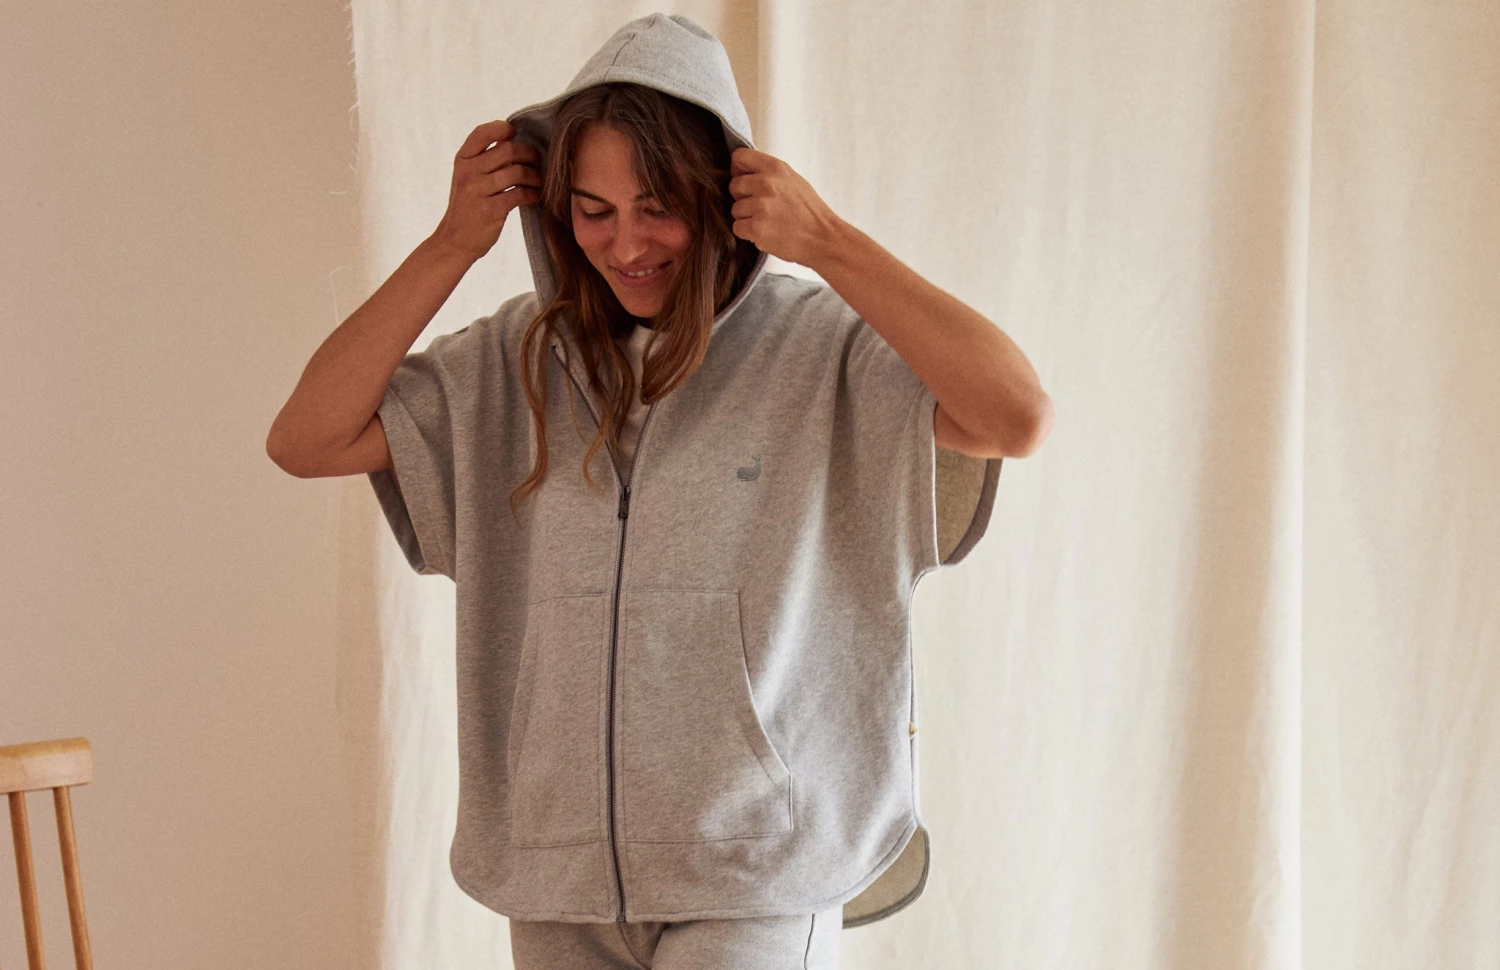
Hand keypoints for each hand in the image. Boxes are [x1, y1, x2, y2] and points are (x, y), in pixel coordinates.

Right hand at [431, 120, 542, 261]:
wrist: (455, 240)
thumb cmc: (468, 206)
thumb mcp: (467, 177)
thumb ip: (485, 159)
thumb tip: (516, 141)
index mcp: (462, 160)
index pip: (482, 133)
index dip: (502, 128)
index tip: (515, 134)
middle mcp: (468, 172)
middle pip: (507, 150)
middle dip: (529, 154)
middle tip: (537, 161)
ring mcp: (478, 191)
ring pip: (517, 172)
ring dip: (534, 176)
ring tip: (538, 182)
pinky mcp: (490, 209)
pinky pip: (520, 194)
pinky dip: (533, 193)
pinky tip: (535, 196)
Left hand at [728, 147, 843, 267]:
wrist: (824, 239)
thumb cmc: (810, 212)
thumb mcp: (794, 181)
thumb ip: (770, 174)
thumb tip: (746, 172)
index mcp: (776, 168)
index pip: (740, 157)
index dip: (737, 170)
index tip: (745, 181)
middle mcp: (767, 183)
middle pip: (734, 185)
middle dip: (742, 198)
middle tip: (760, 208)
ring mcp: (761, 206)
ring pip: (735, 209)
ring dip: (746, 218)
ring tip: (767, 222)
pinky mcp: (757, 228)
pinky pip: (737, 227)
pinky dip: (748, 233)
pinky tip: (765, 232)